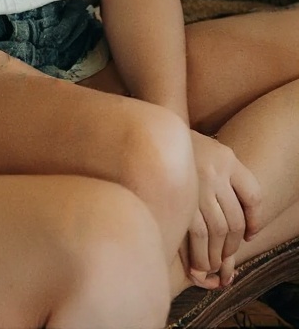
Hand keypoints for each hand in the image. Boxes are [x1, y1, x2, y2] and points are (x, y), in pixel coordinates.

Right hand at [182, 131, 261, 289]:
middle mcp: (214, 170)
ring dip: (216, 253)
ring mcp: (196, 183)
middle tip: (224, 259)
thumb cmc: (174, 147)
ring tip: (210, 265)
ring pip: (218, 229)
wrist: (144, 132)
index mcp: (226, 158)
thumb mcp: (204, 150)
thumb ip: (224, 176)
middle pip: (234, 219)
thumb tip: (239, 223)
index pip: (254, 196)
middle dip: (231, 245)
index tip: (249, 236)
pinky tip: (196, 260)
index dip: (255, 221)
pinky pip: (197, 232)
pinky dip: (200, 250)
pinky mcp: (178, 196)